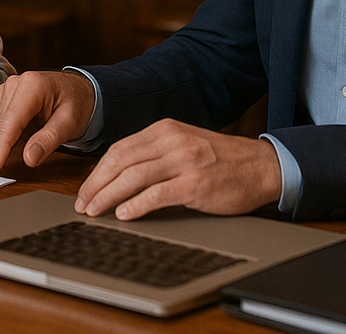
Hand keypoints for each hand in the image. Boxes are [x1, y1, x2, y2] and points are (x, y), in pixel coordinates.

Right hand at [0, 70, 95, 174]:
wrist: (76, 90)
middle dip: (4, 149)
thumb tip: (29, 158)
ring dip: (4, 144)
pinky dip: (3, 139)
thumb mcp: (69, 124)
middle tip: (25, 161)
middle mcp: (13, 84)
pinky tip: (21, 139)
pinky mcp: (0, 99)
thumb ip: (49, 140)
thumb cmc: (76, 103)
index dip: (0, 148)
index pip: (10, 122)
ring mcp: (4, 90)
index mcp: (32, 85)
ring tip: (31, 143)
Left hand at [74, 118, 281, 220]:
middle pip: (121, 161)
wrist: (262, 166)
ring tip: (95, 211)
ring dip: (109, 197)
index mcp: (165, 130)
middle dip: (97, 185)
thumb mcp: (185, 145)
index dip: (98, 171)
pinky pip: (157, 194)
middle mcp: (172, 141)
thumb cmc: (222, 160)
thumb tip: (119, 176)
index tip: (85, 189)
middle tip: (83, 204)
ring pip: (133, 177)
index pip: (120, 149)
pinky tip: (124, 215)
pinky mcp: (196, 184)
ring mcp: (184, 161)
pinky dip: (136, 205)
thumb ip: (156, 154)